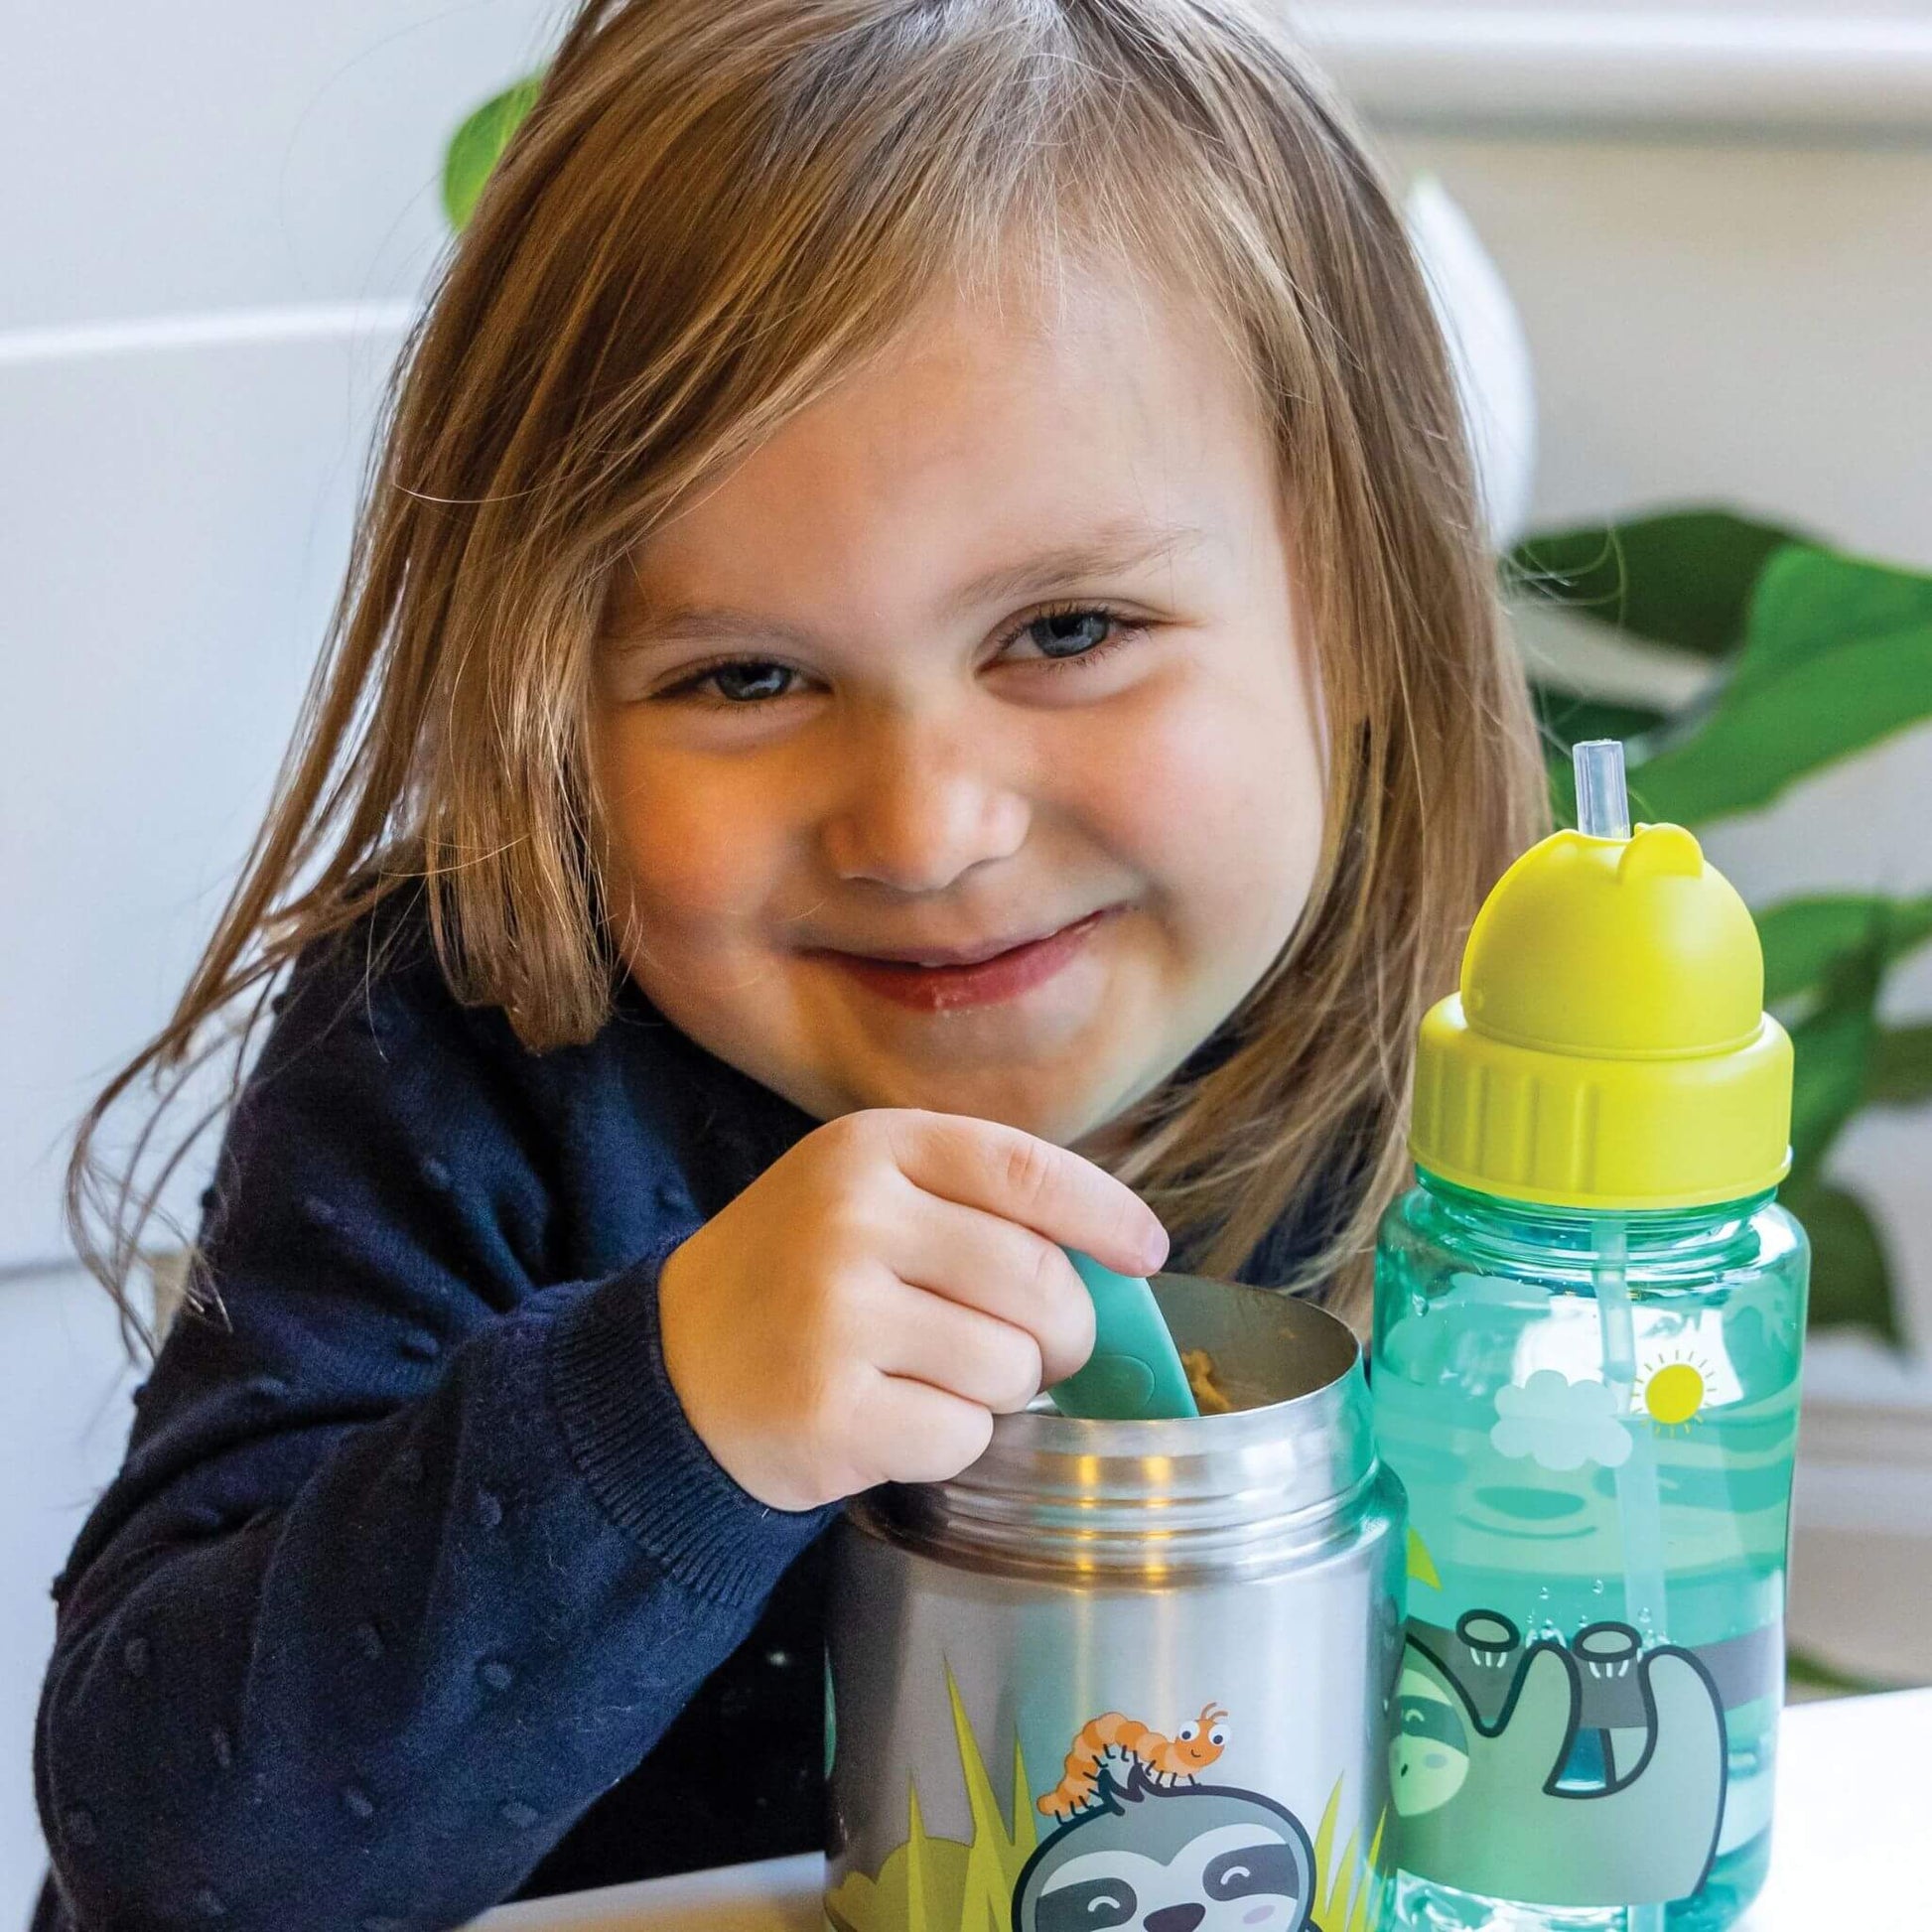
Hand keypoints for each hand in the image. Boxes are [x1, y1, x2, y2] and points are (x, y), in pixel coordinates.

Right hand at [656, 1108, 1167, 1510]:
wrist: (672, 1370)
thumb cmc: (800, 1281)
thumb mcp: (868, 1198)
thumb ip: (977, 1207)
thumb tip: (1118, 1261)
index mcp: (872, 1149)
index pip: (1027, 1170)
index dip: (1105, 1215)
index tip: (1146, 1254)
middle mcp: (852, 1219)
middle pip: (1037, 1282)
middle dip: (1064, 1333)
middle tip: (1040, 1353)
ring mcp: (835, 1316)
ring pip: (1010, 1368)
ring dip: (1002, 1393)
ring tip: (936, 1380)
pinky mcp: (828, 1411)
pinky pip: (962, 1438)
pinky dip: (950, 1444)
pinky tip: (895, 1423)